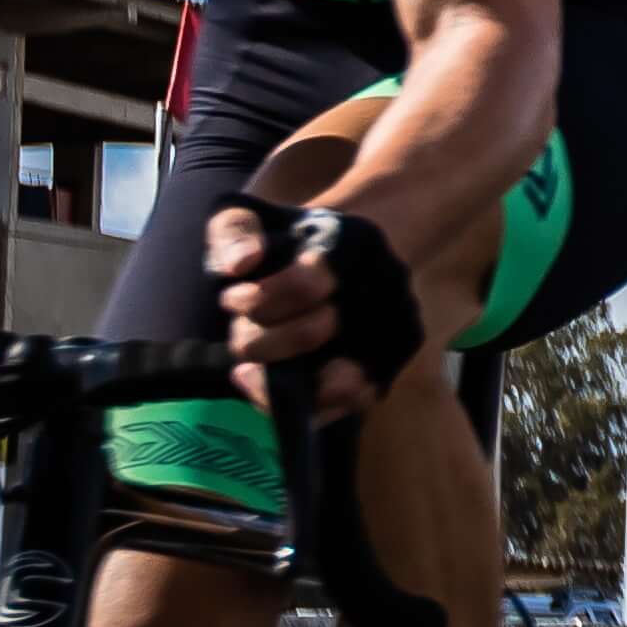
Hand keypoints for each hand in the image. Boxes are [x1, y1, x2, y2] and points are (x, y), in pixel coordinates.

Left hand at [209, 199, 422, 425]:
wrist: (333, 261)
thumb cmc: (283, 244)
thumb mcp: (251, 220)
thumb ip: (234, 232)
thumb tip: (241, 265)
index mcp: (356, 241)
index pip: (306, 284)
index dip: (257, 301)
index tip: (229, 300)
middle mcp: (390, 284)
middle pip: (316, 332)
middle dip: (260, 340)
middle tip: (240, 335)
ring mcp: (398, 330)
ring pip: (344, 382)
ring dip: (281, 384)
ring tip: (247, 375)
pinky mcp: (392, 368)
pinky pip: (352, 404)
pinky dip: (309, 407)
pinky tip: (275, 395)